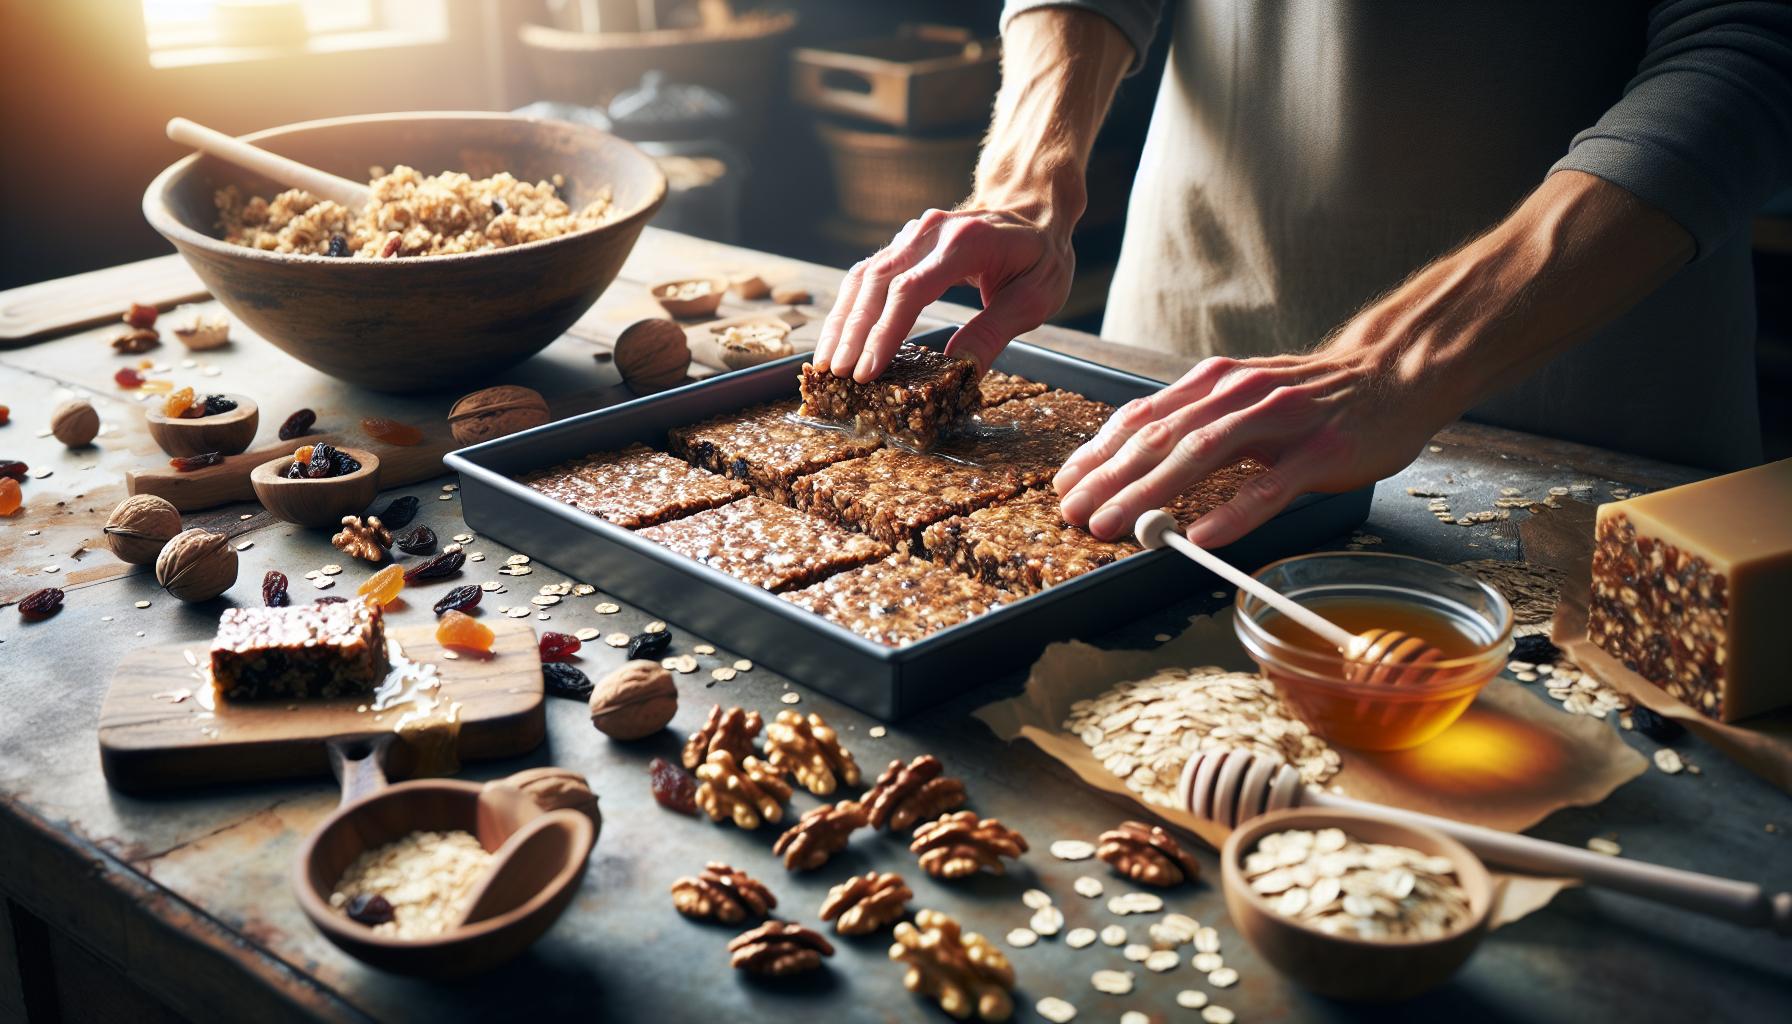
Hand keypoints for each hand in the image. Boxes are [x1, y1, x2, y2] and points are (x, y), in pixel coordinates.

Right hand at [811, 206, 1073, 381]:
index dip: (885, 332)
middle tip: (838, 375)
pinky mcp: (903, 245)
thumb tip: (961, 370)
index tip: (868, 371)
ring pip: (862, 276)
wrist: (1033, 211)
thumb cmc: (1039, 255)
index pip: (910, 289)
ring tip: (827, 362)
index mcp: (964, 243)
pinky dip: (849, 308)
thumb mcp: (1034, 297)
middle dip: (853, 332)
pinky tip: (839, 338)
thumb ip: (995, 331)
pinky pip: (867, 275)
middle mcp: (930, 232)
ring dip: (842, 321)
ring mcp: (912, 235)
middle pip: (876, 282)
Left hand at [1055, 168, 1695, 549]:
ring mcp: (1280, 420)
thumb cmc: (1316, 398)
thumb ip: (1198, 429)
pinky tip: (1201, 537)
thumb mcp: (1246, 403)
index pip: (1141, 418)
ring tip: (1117, 527)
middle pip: (1160, 437)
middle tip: (1075, 515)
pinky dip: (1231, 512)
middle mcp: (1238, 394)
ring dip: (1152, 493)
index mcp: (1213, 385)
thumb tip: (1139, 471)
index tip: (1065, 487)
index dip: (1097, 454)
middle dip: (1110, 480)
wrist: (1396, 373)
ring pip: (1202, 455)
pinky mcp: (1321, 449)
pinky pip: (1270, 485)